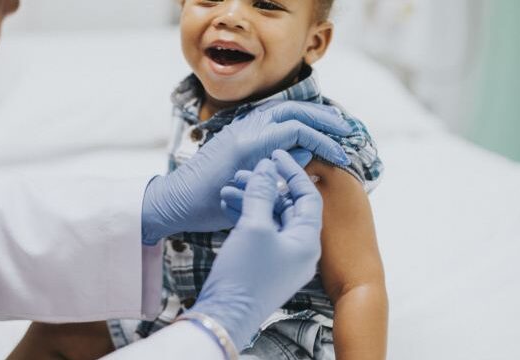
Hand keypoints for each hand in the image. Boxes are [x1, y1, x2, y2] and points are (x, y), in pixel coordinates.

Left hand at [141, 101, 348, 243]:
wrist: (174, 202)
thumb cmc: (206, 206)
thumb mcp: (249, 194)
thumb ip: (279, 171)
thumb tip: (307, 149)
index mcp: (249, 142)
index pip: (298, 129)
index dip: (324, 141)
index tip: (341, 156)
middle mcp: (245, 128)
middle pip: (293, 110)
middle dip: (322, 117)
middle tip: (345, 128)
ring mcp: (239, 128)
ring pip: (281, 110)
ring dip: (308, 114)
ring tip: (330, 124)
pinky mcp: (236, 134)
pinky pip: (270, 118)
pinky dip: (292, 120)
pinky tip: (304, 130)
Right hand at [188, 150, 324, 348]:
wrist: (225, 316)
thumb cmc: (244, 273)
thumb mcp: (254, 227)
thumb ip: (262, 193)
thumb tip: (268, 167)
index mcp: (308, 240)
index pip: (308, 195)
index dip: (292, 171)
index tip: (274, 155)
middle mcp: (301, 249)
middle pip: (289, 206)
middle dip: (266, 186)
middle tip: (245, 171)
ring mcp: (284, 259)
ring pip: (272, 219)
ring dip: (252, 200)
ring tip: (228, 188)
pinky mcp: (266, 266)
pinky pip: (262, 233)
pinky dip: (247, 217)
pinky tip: (228, 205)